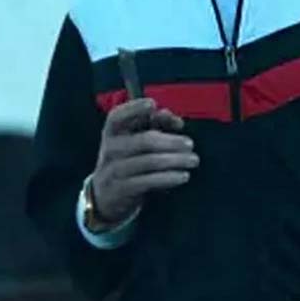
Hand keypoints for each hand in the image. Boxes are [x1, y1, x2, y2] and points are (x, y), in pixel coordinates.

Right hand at [90, 98, 199, 224]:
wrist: (107, 196)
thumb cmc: (128, 160)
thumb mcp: (136, 140)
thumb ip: (153, 124)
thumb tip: (169, 115)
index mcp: (112, 132)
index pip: (116, 116)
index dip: (133, 108)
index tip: (152, 104)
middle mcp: (110, 149)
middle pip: (142, 141)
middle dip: (170, 141)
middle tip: (190, 144)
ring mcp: (113, 171)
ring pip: (147, 162)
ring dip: (174, 160)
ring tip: (193, 160)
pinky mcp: (121, 190)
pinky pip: (147, 181)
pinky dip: (168, 178)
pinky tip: (183, 176)